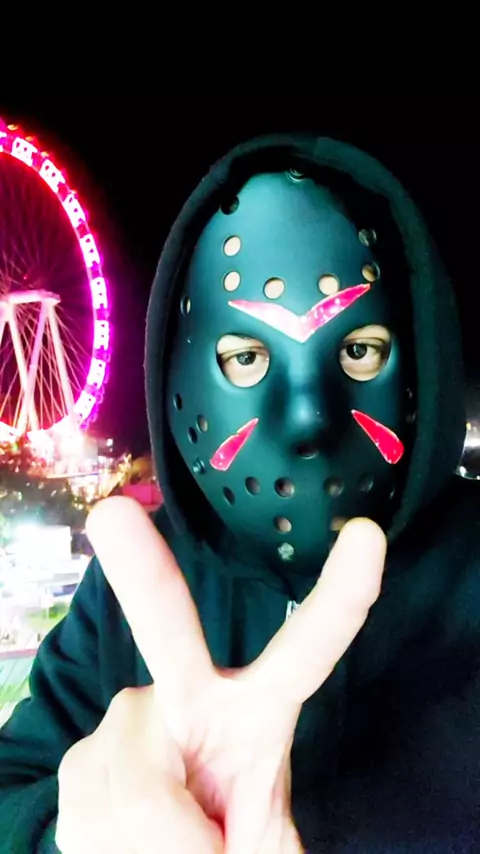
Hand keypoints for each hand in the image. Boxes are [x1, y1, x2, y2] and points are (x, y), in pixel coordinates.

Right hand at [56, 498, 385, 853]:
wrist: (147, 848)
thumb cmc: (225, 835)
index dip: (340, 598)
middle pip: (167, 629)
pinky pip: (94, 815)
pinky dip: (112, 849)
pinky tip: (119, 837)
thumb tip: (199, 838)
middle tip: (113, 517)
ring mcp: (130, 721)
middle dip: (143, 574)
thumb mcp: (263, 848)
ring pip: (137, 793)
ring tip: (162, 842)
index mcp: (259, 709)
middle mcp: (190, 694)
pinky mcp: (82, 754)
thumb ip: (258, 843)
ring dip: (152, 846)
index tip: (365, 535)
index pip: (307, 650)